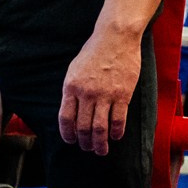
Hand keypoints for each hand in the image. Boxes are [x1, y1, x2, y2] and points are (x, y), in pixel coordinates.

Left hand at [58, 26, 141, 155]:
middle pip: (83, 127)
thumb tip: (71, 113)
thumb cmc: (93, 53)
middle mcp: (86, 93)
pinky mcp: (123, 94)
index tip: (71, 141)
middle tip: (88, 148)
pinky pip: (118, 120)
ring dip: (100, 144)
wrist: (115, 38)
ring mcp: (105, 95)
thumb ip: (71, 91)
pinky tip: (115, 136)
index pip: (65, 119)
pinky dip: (116, 132)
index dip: (67, 134)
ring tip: (101, 150)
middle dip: (85, 143)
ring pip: (100, 128)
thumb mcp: (74, 70)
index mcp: (71, 87)